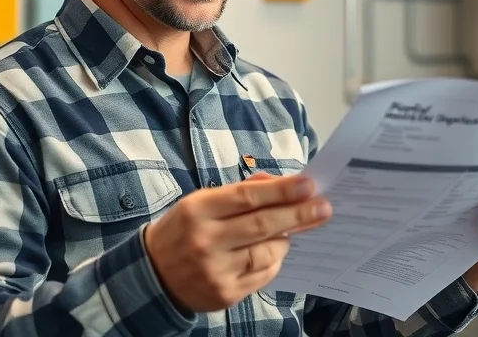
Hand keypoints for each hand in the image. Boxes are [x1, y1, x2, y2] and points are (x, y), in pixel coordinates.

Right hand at [144, 172, 331, 312]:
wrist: (153, 274)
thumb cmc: (184, 230)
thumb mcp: (201, 202)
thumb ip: (239, 192)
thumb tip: (279, 184)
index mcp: (198, 210)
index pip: (247, 197)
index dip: (281, 191)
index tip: (308, 185)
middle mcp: (206, 241)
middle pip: (262, 224)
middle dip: (298, 214)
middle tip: (323, 207)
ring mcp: (216, 271)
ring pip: (266, 252)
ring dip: (286, 239)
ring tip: (292, 230)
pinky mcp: (225, 294)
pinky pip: (263, 275)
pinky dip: (275, 260)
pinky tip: (276, 250)